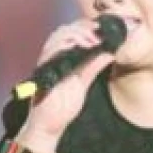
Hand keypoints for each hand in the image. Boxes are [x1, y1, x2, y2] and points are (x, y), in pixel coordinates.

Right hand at [19, 19, 115, 145]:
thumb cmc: (62, 106)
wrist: (49, 125)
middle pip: (64, 30)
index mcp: (61, 58)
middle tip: (99, 32)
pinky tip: (78, 45)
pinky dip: (64, 44)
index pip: (71, 33)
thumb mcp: (83, 82)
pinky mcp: (43, 70)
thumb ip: (93, 67)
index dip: (85, 27)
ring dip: (76, 34)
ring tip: (93, 40)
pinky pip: (51, 51)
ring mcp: (46, 62)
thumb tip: (109, 53)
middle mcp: (52, 56)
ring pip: (57, 36)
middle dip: (83, 28)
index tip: (102, 29)